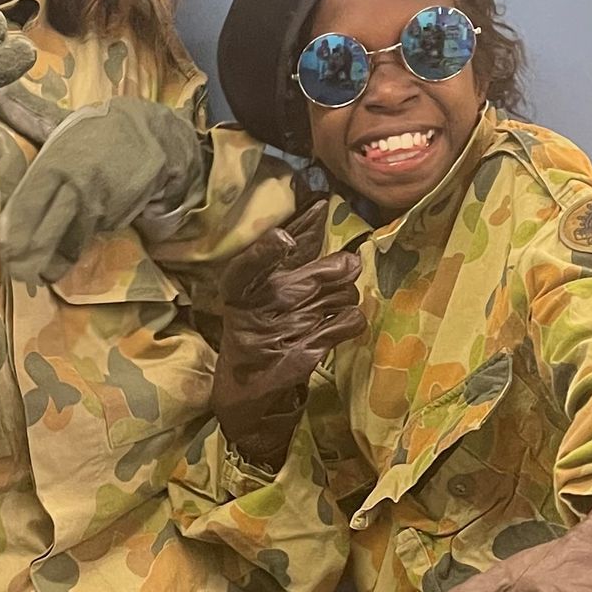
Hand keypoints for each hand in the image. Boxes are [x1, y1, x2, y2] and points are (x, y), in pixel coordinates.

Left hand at [0, 89, 206, 279]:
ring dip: (53, 262)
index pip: (28, 202)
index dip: (14, 230)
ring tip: (37, 275)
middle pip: (47, 231)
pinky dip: (75, 250)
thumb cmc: (96, 131)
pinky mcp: (115, 218)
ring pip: (69, 242)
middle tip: (15, 273)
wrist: (153, 136)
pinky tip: (62, 260)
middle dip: (30, 257)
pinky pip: (89, 238)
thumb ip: (24, 115)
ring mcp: (97, 206)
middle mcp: (76, 186)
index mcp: (56, 161)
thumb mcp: (60, 123)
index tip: (2, 248)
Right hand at [210, 201, 362, 467]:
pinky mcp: (308, 350)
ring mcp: (286, 328)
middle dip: (341, 270)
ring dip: (344, 298)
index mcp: (240, 286)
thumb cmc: (258, 325)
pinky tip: (336, 326)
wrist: (248, 389)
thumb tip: (320, 203)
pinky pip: (350, 320)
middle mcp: (262, 304)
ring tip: (326, 308)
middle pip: (325, 272)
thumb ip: (290, 248)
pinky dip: (351, 320)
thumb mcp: (260, 285)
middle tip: (339, 273)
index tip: (283, 242)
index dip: (267, 251)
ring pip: (344, 294)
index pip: (249, 265)